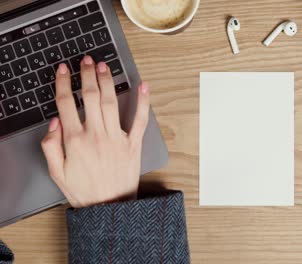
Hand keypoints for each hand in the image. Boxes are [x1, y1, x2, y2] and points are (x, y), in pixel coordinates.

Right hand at [41, 55, 149, 207]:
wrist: (110, 208)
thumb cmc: (84, 191)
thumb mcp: (57, 173)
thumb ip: (51, 147)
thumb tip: (54, 122)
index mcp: (75, 141)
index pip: (66, 104)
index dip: (64, 84)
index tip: (63, 70)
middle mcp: (96, 136)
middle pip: (90, 97)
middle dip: (87, 75)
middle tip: (86, 61)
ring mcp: (117, 139)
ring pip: (110, 103)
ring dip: (107, 82)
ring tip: (103, 67)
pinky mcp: (133, 144)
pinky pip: (139, 120)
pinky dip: (142, 102)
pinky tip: (143, 86)